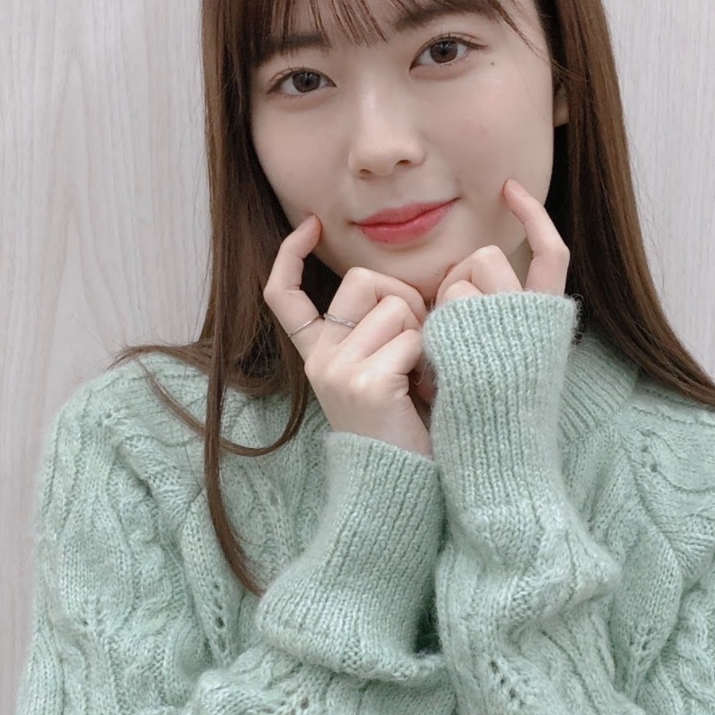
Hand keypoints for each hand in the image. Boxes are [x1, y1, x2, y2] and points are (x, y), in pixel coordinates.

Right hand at [263, 215, 433, 458]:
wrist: (406, 488)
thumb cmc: (408, 428)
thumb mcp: (384, 372)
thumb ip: (379, 329)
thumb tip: (403, 284)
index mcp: (318, 355)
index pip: (282, 295)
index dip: (290, 254)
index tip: (311, 226)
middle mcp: (320, 360)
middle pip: (365, 280)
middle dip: (406, 299)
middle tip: (418, 348)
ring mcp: (338, 371)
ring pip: (397, 304)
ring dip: (425, 332)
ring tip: (423, 376)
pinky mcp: (366, 384)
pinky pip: (414, 338)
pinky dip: (431, 359)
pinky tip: (425, 391)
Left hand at [410, 180, 569, 407]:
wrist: (497, 464)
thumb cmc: (494, 422)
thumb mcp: (509, 362)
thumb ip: (497, 323)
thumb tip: (465, 284)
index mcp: (549, 322)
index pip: (552, 254)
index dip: (534, 217)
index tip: (510, 187)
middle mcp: (537, 317)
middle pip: (487, 258)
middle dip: (457, 283)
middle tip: (450, 332)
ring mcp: (510, 327)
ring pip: (464, 276)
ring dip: (444, 307)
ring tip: (446, 356)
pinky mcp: (480, 341)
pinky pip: (450, 305)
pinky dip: (438, 326)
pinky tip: (438, 365)